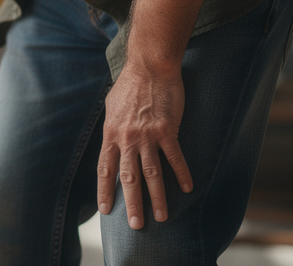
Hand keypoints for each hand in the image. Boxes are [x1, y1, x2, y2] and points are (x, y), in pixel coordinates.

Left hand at [97, 63, 192, 228]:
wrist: (150, 66)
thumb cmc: (130, 84)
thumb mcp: (111, 107)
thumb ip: (112, 128)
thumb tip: (111, 140)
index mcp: (111, 134)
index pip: (105, 169)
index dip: (105, 191)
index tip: (106, 210)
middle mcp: (127, 138)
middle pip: (128, 178)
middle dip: (132, 203)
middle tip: (136, 225)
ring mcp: (147, 135)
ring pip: (152, 173)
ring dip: (157, 197)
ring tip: (162, 217)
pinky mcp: (167, 130)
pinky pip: (174, 158)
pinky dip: (182, 174)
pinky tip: (187, 188)